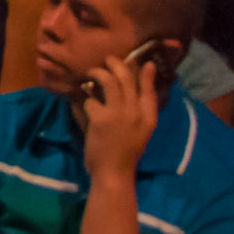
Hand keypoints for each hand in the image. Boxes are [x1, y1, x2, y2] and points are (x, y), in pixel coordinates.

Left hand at [79, 51, 162, 179]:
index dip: (147, 75)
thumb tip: (128, 93)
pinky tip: (84, 105)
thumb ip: (137, 113)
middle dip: (116, 64)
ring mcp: (119, 114)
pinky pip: (90, 99)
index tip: (145, 63)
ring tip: (91, 72)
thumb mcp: (139, 133)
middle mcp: (136, 113)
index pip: (150, 91)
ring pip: (109, 81)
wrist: (114, 173)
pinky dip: (85, 100)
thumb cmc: (124, 153)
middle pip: (127, 79)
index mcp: (149, 118)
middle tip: (108, 60)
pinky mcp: (101, 118)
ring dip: (98, 72)